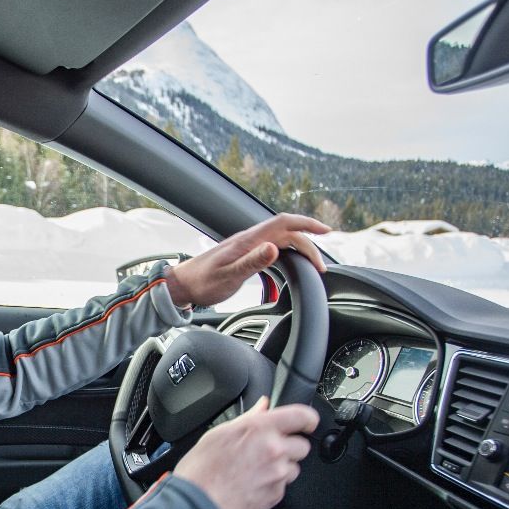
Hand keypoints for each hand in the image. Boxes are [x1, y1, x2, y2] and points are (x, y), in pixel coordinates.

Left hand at [166, 213, 329, 307]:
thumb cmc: (202, 282)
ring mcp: (246, 245)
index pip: (284, 223)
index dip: (307, 224)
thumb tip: (275, 248)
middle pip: (287, 232)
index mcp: (248, 240)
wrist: (182, 285)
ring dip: (299, 247)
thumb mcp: (228, 276)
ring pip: (281, 239)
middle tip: (321, 266)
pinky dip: (287, 251)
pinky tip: (290, 260)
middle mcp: (249, 239)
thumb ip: (252, 262)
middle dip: (309, 244)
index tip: (326, 231)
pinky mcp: (244, 254)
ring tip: (313, 262)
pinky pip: (272, 247)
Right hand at [173, 397, 317, 508]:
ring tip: (256, 470)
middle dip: (290, 446)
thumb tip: (263, 407)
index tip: (306, 422)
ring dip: (282, 467)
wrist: (197, 507)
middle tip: (269, 450)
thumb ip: (248, 418)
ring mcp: (277, 475)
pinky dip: (273, 485)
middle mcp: (274, 450)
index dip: (308, 418)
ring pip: (294, 467)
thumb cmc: (201, 471)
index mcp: (260, 429)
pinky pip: (283, 486)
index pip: (301, 416)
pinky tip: (252, 484)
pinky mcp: (276, 496)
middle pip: (302, 445)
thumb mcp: (219, 434)